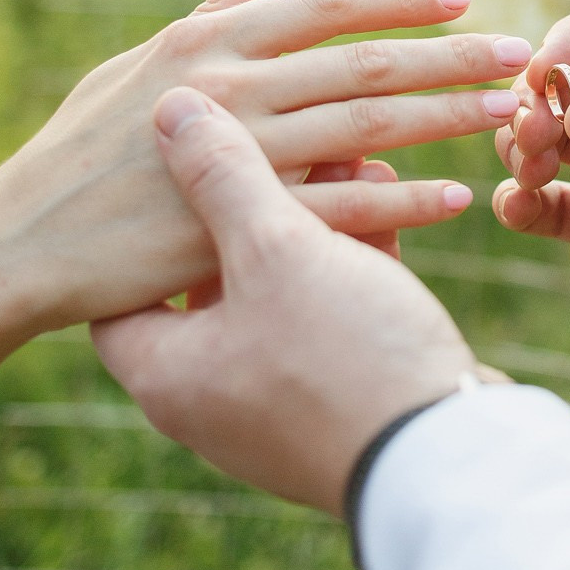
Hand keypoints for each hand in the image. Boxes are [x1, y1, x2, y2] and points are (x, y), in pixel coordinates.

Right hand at [0, 0, 525, 398]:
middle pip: (368, 64)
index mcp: (211, 40)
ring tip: (509, 112)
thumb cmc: (78, 150)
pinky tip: (454, 197)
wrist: (20, 243)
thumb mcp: (140, 62)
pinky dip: (402, 203)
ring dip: (447, 118)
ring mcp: (240, 157)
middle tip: (521, 51)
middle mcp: (233, 87)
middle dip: (452, 56)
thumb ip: (216, 11)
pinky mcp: (239, 226)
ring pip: (369, 130)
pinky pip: (341, 211)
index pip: (328, 5)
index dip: (401, 0)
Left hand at [94, 88, 482, 514]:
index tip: (173, 160)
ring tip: (353, 147)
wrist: (449, 461)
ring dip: (318, 215)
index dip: (145, 216)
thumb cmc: (344, 357)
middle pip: (211, 275)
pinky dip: (357, 252)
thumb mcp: (274, 251)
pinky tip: (392, 190)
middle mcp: (213, 398)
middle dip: (256, 197)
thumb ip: (223, 175)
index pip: (121, 286)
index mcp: (168, 374)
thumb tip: (171, 108)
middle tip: (278, 135)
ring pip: (283, 286)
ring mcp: (282, 404)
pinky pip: (335, 310)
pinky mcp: (347, 400)